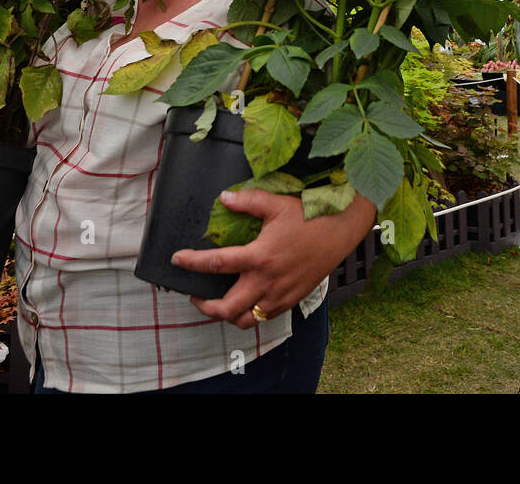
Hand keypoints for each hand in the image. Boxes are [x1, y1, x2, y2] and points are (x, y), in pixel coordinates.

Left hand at [172, 189, 375, 329]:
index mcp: (258, 257)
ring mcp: (280, 295)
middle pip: (226, 308)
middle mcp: (266, 282)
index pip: (215, 264)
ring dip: (228, 316)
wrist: (341, 230)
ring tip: (220, 304)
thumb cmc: (309, 216)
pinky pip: (265, 316)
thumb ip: (247, 201)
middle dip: (205, 306)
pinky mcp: (292, 300)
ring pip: (246, 320)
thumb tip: (224, 198)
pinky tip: (247, 301)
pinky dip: (251, 314)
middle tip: (196, 295)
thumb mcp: (276, 203)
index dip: (191, 262)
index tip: (178, 259)